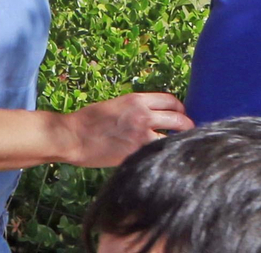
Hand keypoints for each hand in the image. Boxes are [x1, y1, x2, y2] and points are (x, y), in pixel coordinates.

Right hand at [62, 92, 193, 167]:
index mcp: (138, 100)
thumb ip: (137, 109)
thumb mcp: (117, 105)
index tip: (181, 115)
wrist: (72, 136)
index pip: (171, 101)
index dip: (180, 108)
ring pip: (172, 137)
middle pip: (179, 119)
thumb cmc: (90, 120)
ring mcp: (141, 135)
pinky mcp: (135, 152)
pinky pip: (156, 152)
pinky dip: (160, 155)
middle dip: (186, 126)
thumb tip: (153, 116)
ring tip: (178, 148)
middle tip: (188, 133)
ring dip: (176, 143)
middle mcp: (143, 115)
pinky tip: (161, 159)